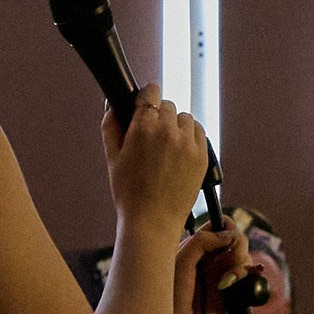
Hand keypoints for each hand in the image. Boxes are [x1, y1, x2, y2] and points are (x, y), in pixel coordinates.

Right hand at [104, 88, 207, 235]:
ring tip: (166, 145)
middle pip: (167, 105)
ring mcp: (188, 143)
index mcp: (143, 128)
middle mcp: (168, 131)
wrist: (152, 220)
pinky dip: (189, 136)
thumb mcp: (112, 157)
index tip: (145, 101)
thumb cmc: (128, 192)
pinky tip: (179, 151)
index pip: (150, 93)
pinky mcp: (202, 155)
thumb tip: (113, 104)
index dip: (146, 96)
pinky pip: (198, 131)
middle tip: (151, 134)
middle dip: (158, 115)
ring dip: (175, 125)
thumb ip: (111, 125)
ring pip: (184, 117)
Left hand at [170, 222, 243, 313]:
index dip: (228, 229)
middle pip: (236, 242)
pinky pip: (247, 283)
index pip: (218, 226)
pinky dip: (250, 282)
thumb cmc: (169, 296)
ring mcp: (219, 278)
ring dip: (242, 268)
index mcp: (194, 248)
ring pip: (243, 261)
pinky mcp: (228, 297)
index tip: (229, 240)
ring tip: (229, 283)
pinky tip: (238, 288)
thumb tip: (230, 235)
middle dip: (239, 250)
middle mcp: (208, 260)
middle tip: (234, 263)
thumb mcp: (182, 261)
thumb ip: (203, 241)